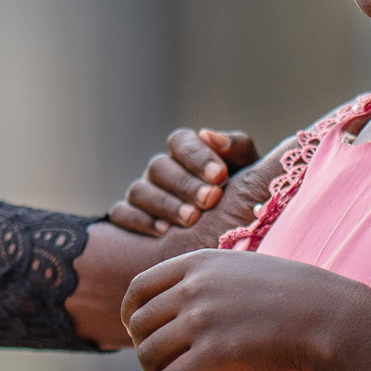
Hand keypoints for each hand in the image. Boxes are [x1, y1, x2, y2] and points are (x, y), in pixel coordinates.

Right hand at [103, 128, 271, 242]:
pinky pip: (122, 213)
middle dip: (186, 184)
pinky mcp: (129, 218)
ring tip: (191, 220)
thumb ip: (235, 147)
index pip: (180, 141)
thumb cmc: (241, 198)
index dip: (197, 156)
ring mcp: (143, 194)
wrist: (231, 236)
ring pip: (139, 190)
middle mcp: (161, 171)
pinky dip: (140, 221)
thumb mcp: (249, 171)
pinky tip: (163, 233)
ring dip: (166, 204)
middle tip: (210, 199)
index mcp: (186, 153)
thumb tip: (209, 134)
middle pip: (159, 167)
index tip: (220, 176)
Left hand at [120, 248, 359, 370]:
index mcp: (197, 263)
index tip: (142, 332)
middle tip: (162, 365)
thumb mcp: (244, 268)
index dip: (132, 315)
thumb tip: (183, 304)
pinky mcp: (213, 357)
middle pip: (139, 326)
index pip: (138, 289)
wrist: (332, 317)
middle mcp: (192, 288)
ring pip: (147, 355)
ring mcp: (201, 321)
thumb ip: (209, 280)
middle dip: (144, 349)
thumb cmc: (297, 296)